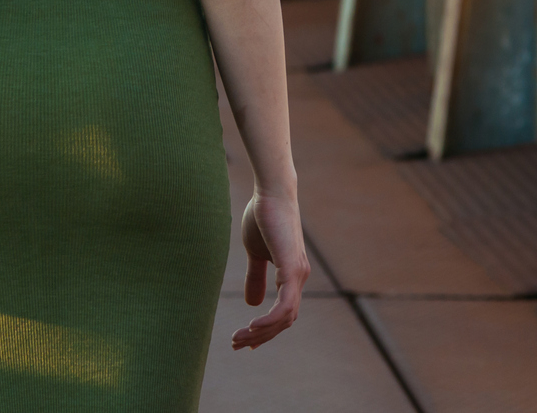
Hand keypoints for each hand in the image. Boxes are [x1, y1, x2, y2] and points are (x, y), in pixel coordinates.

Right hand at [231, 192, 306, 349]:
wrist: (271, 193)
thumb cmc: (263, 217)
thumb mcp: (255, 253)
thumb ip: (256, 277)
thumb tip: (252, 303)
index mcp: (292, 276)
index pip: (283, 312)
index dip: (267, 329)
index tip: (246, 340)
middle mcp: (299, 278)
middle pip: (284, 320)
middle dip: (261, 336)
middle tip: (237, 344)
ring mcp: (298, 275)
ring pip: (285, 317)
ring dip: (262, 332)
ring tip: (239, 337)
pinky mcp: (292, 269)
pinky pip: (285, 305)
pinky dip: (270, 319)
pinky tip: (253, 324)